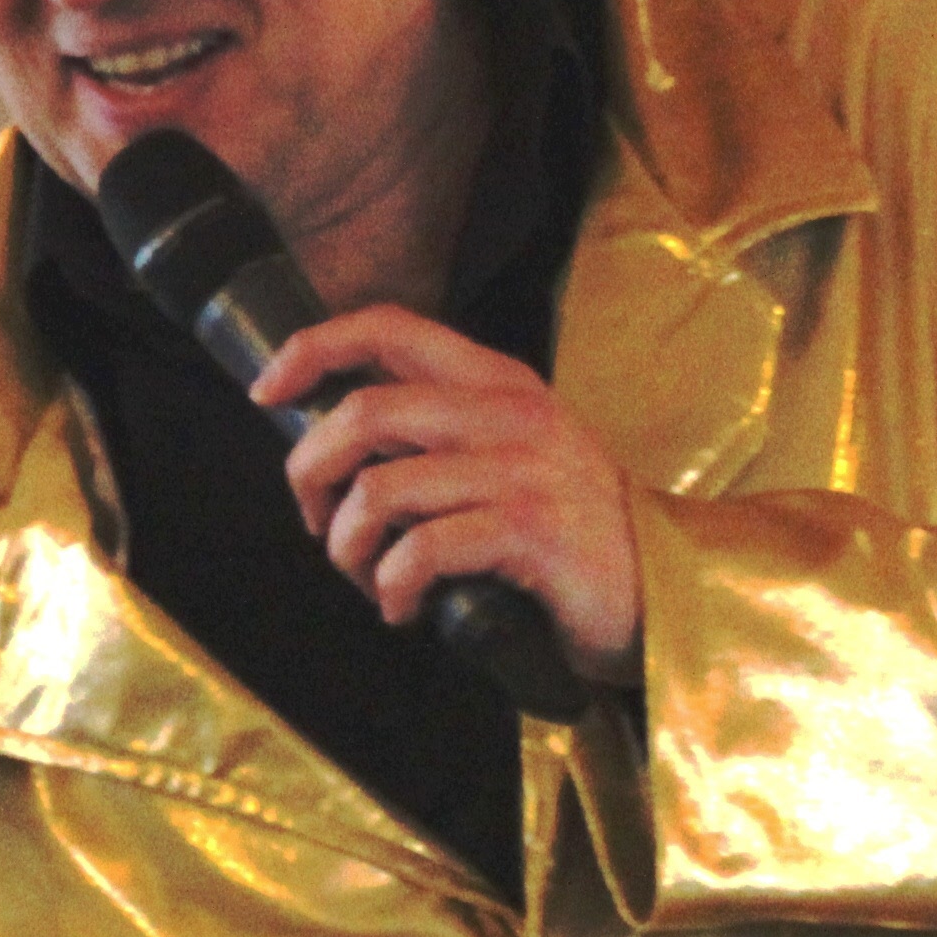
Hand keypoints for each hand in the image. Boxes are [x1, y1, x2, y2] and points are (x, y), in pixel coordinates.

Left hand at [256, 304, 643, 683]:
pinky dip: (392, 589)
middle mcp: (510, 412)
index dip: (311, 350)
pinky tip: (404, 608)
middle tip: (318, 522)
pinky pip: (421, 551)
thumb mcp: (510, 456)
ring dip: (348, 547)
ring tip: (369, 579)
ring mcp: (523, 469)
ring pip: (380, 490)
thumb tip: (333, 450)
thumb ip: (437, 438)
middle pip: (362, 412)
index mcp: (498, 381)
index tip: (265, 392)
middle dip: (310, 473)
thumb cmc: (570, 532)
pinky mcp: (531, 532)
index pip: (387, 327)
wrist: (671, 585)